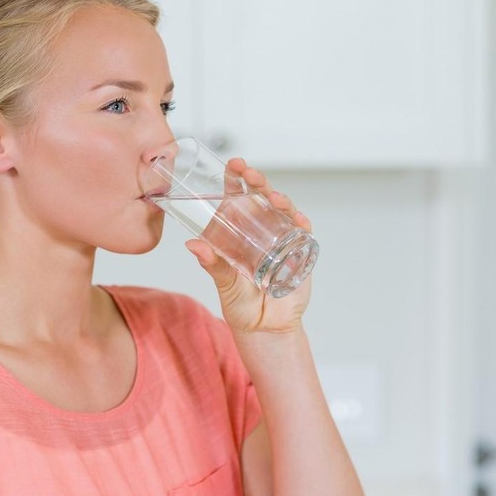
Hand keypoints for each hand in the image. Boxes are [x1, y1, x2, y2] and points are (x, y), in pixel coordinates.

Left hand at [185, 158, 312, 334]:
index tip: (232, 165)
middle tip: (250, 174)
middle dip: (258, 182)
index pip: (238, 198)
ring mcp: (282, 239)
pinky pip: (303, 234)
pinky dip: (302, 224)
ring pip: (284, 211)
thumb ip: (212, 265)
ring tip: (273, 198)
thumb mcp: (224, 284)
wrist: (266, 329)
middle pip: (262, 198)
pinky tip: (298, 220)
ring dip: (280, 200)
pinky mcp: (300, 253)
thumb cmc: (242, 306)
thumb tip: (193, 245)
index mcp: (239, 232)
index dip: (236, 180)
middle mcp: (261, 231)